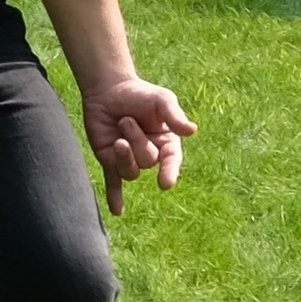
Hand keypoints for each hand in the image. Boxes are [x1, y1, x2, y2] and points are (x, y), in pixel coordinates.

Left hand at [83, 76, 196, 213]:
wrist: (109, 89)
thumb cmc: (140, 93)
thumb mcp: (161, 100)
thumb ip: (174, 116)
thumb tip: (192, 130)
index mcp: (167, 142)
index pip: (171, 161)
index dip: (169, 172)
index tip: (165, 183)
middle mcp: (150, 154)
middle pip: (147, 162)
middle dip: (136, 141)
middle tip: (126, 119)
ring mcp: (129, 159)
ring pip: (130, 172)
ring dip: (123, 155)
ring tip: (118, 134)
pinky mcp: (110, 160)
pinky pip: (113, 182)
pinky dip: (115, 197)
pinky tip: (117, 212)